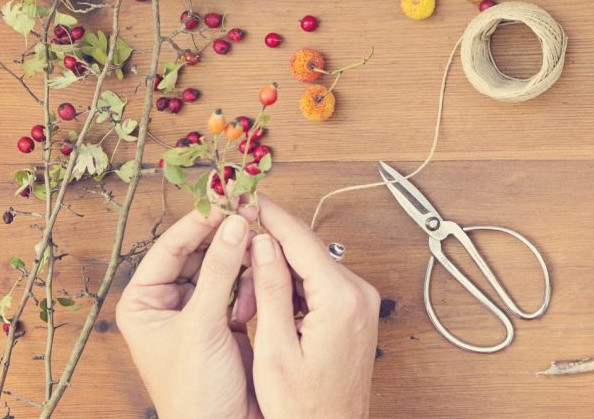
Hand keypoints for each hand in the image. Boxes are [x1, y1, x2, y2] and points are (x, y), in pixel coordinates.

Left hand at [117, 209, 260, 418]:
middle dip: (225, 238)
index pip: (170, 247)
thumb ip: (219, 272)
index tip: (227, 200)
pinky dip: (253, 282)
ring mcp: (196, 312)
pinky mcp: (224, 322)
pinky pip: (240, 287)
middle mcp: (166, 304)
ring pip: (221, 267)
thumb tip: (233, 224)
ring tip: (260, 249)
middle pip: (198, 253)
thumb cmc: (195, 394)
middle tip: (250, 214)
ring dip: (242, 260)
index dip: (199, 222)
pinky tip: (264, 283)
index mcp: (143, 303)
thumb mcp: (203, 326)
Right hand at [249, 195, 379, 418]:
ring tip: (244, 301)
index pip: (301, 240)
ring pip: (310, 268)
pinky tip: (266, 309)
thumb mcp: (275, 350)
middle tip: (233, 257)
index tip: (247, 196)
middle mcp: (360, 294)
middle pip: (306, 251)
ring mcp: (361, 303)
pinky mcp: (355, 313)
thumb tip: (262, 244)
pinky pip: (319, 286)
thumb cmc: (303, 408)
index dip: (270, 216)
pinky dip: (291, 291)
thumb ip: (271, 290)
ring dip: (276, 275)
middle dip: (267, 253)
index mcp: (342, 299)